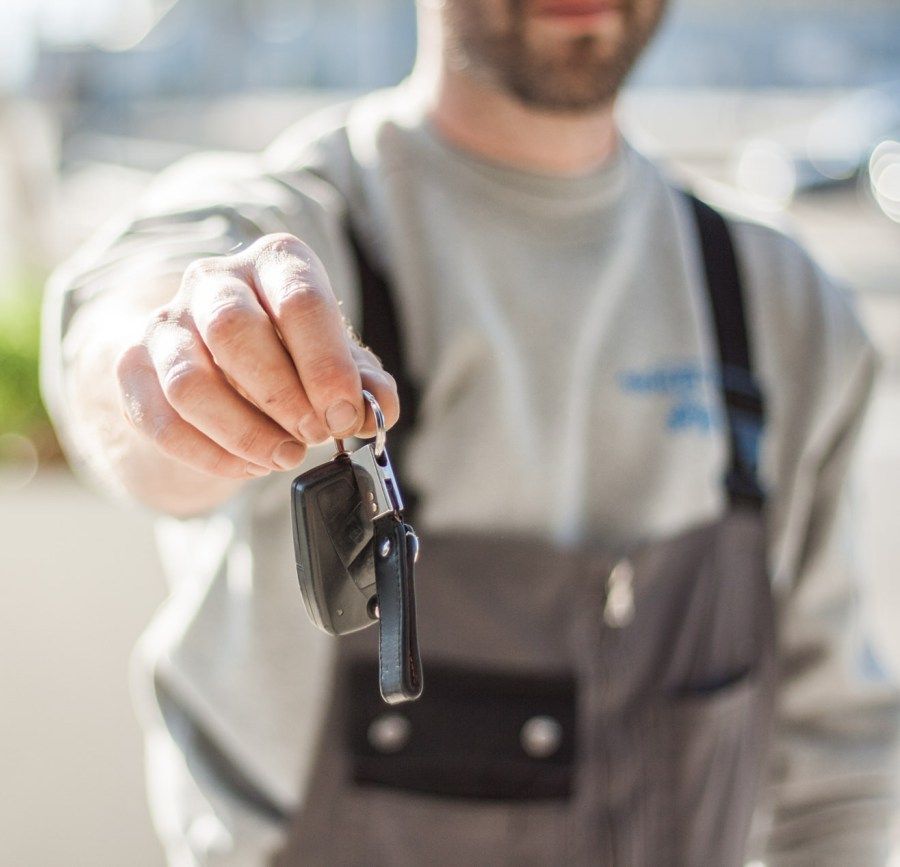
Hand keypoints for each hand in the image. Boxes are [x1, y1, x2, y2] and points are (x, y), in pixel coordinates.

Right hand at [115, 233, 399, 478]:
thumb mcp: (337, 363)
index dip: (325, 365)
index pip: (299, 299)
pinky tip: (250, 465)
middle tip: (315, 435)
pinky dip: (212, 455)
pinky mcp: (134, 369)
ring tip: (286, 456)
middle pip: (234, 329)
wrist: (220, 364)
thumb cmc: (290, 356)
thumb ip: (365, 383)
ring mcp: (167, 323)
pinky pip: (162, 421)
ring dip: (245, 432)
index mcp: (276, 263)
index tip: (344, 414)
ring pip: (190, 382)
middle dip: (282, 396)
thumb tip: (380, 407)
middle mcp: (215, 280)